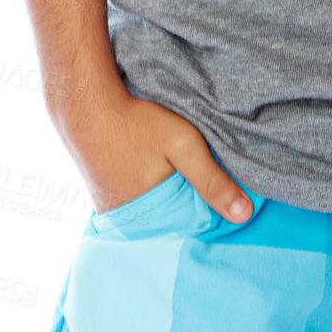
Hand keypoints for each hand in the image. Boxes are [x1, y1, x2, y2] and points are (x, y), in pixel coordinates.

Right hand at [62, 90, 254, 222]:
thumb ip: (213, 180)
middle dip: (188, 200)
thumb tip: (243, 215)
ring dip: (166, 195)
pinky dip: (146, 190)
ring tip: (166, 167)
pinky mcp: (103, 199)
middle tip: (188, 169)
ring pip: (155, 210)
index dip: (209, 204)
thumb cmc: (137, 122)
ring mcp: (114, 212)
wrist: (87, 106)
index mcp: (152, 218)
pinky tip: (148, 168)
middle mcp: (130, 223)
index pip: (194, 225)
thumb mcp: (184, 145)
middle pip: (174, 219)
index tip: (215, 181)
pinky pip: (136, 203)